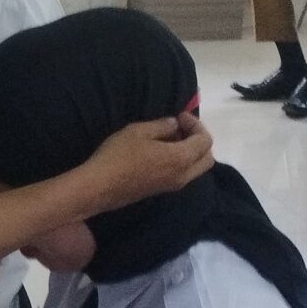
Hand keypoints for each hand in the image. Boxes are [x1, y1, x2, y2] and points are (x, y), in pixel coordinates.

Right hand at [77, 115, 215, 212]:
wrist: (99, 187)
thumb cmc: (118, 156)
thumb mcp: (138, 131)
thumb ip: (162, 126)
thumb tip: (174, 125)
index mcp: (181, 158)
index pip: (205, 141)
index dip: (196, 124)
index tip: (179, 116)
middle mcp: (183, 175)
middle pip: (207, 159)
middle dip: (200, 140)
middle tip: (181, 128)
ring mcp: (173, 186)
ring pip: (196, 169)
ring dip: (191, 152)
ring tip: (170, 139)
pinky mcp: (162, 191)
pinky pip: (183, 175)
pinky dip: (182, 162)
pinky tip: (161, 153)